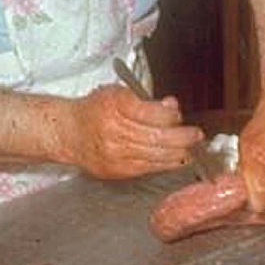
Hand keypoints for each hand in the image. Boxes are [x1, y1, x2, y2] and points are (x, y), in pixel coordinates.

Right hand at [63, 85, 203, 178]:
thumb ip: (146, 100)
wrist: (68, 132)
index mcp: (114, 105)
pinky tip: (177, 159)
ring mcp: (114, 154)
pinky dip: (165, 164)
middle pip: (157, 137)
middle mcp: (114, 131)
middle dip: (182, 138)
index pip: (151, 113)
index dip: (170, 116)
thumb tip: (172, 107)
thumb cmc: (95, 109)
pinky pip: (147, 168)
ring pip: (155, 156)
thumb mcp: (118, 93)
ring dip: (179, 153)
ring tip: (192, 148)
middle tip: (197, 135)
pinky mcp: (116, 170)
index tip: (179, 115)